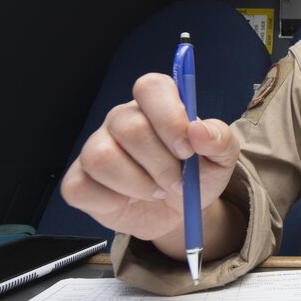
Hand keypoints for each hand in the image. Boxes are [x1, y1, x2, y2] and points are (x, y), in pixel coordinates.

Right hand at [60, 73, 239, 242]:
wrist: (180, 213)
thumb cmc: (197, 176)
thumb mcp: (221, 159)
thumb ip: (219, 139)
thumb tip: (198, 130)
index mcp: (156, 104)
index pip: (151, 87)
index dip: (170, 117)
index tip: (188, 149)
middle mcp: (121, 119)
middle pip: (130, 128)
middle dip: (161, 164)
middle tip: (178, 182)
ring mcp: (96, 146)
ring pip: (102, 157)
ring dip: (138, 185)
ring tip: (156, 191)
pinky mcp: (79, 178)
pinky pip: (82, 187)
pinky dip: (113, 201)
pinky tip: (128, 200)